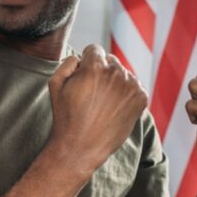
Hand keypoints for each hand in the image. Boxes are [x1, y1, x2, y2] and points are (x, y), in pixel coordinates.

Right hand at [47, 44, 148, 172]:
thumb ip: (68, 62)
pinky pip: (134, 87)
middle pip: (110, 60)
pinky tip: (113, 108)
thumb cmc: (65, 116)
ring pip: (123, 73)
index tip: (83, 78)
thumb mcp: (55, 84)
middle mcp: (116, 72)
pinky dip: (125, 94)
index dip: (86, 63)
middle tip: (92, 93)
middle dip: (101, 71)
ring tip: (102, 103)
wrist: (81, 147)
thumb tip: (81, 58)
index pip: (94, 49)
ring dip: (115, 82)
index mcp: (95, 66)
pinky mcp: (141, 99)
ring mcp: (131, 86)